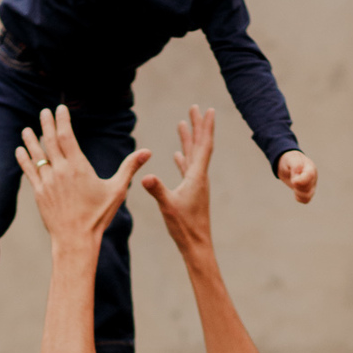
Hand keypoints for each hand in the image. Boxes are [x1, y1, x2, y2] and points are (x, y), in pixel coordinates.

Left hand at [17, 105, 151, 250]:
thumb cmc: (98, 216)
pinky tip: (20, 150)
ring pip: (37, 155)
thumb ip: (129, 168)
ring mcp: (47, 182)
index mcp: (78, 167)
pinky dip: (24, 159)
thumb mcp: (117, 190)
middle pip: (50, 141)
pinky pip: (29, 171)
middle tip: (44, 112)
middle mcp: (60, 171)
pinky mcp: (39, 193)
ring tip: (26, 129)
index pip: (67, 136)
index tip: (60, 109)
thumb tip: (148, 152)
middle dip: (46, 124)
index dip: (62, 120)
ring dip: (31, 140)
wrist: (75, 239)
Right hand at [141, 105, 214, 253]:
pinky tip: (177, 155)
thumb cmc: (184, 227)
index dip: (205, 127)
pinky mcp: (191, 192)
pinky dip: (183, 158)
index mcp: (197, 176)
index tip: (208, 110)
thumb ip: (157, 190)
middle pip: (199, 145)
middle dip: (197, 126)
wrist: (196, 245)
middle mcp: (199, 177)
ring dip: (188, 139)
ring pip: (192, 156)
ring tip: (182, 124)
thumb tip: (145, 177)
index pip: (203, 145)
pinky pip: (187, 169)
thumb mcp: (168, 206)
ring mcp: (196, 185)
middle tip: (195, 107)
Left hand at [277, 149, 317, 204]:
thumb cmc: (289, 160)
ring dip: (298, 193)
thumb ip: (296, 165)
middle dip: (298, 186)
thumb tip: (298, 174)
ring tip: (294, 187)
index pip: (310, 175)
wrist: (288, 164)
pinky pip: (306, 200)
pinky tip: (295, 192)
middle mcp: (313, 177)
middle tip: (292, 180)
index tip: (293, 180)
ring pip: (308, 195)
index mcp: (310, 167)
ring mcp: (311, 185)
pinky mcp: (307, 192)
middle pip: (308, 187)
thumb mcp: (291, 159)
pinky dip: (299, 198)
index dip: (301, 180)